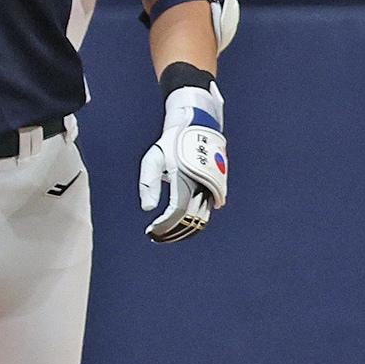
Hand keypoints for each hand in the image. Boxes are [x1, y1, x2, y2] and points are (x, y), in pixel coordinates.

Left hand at [139, 85, 226, 243]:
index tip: (150, 232)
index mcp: (185, 180)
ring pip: (200, 221)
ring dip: (183, 231)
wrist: (198, 127)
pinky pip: (206, 213)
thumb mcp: (153, 159)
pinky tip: (178, 225)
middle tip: (156, 236)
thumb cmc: (171, 144)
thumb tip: (147, 209)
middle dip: (171, 233)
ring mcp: (212, 189)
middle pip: (189, 222)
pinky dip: (193, 222)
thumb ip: (149, 184)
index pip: (176, 214)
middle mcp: (202, 187)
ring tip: (165, 233)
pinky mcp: (217, 190)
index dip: (163, 227)